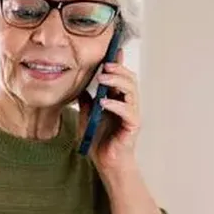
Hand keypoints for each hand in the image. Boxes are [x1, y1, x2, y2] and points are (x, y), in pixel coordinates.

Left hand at [78, 49, 140, 174]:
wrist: (105, 163)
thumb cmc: (99, 140)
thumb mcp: (86, 117)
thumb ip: (85, 102)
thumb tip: (80, 87)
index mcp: (118, 99)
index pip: (120, 78)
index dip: (118, 64)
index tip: (112, 51)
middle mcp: (127, 104)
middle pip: (129, 80)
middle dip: (118, 70)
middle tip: (105, 66)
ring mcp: (132, 114)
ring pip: (132, 91)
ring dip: (117, 83)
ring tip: (103, 79)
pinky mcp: (133, 126)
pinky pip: (128, 112)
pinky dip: (116, 105)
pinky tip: (104, 102)